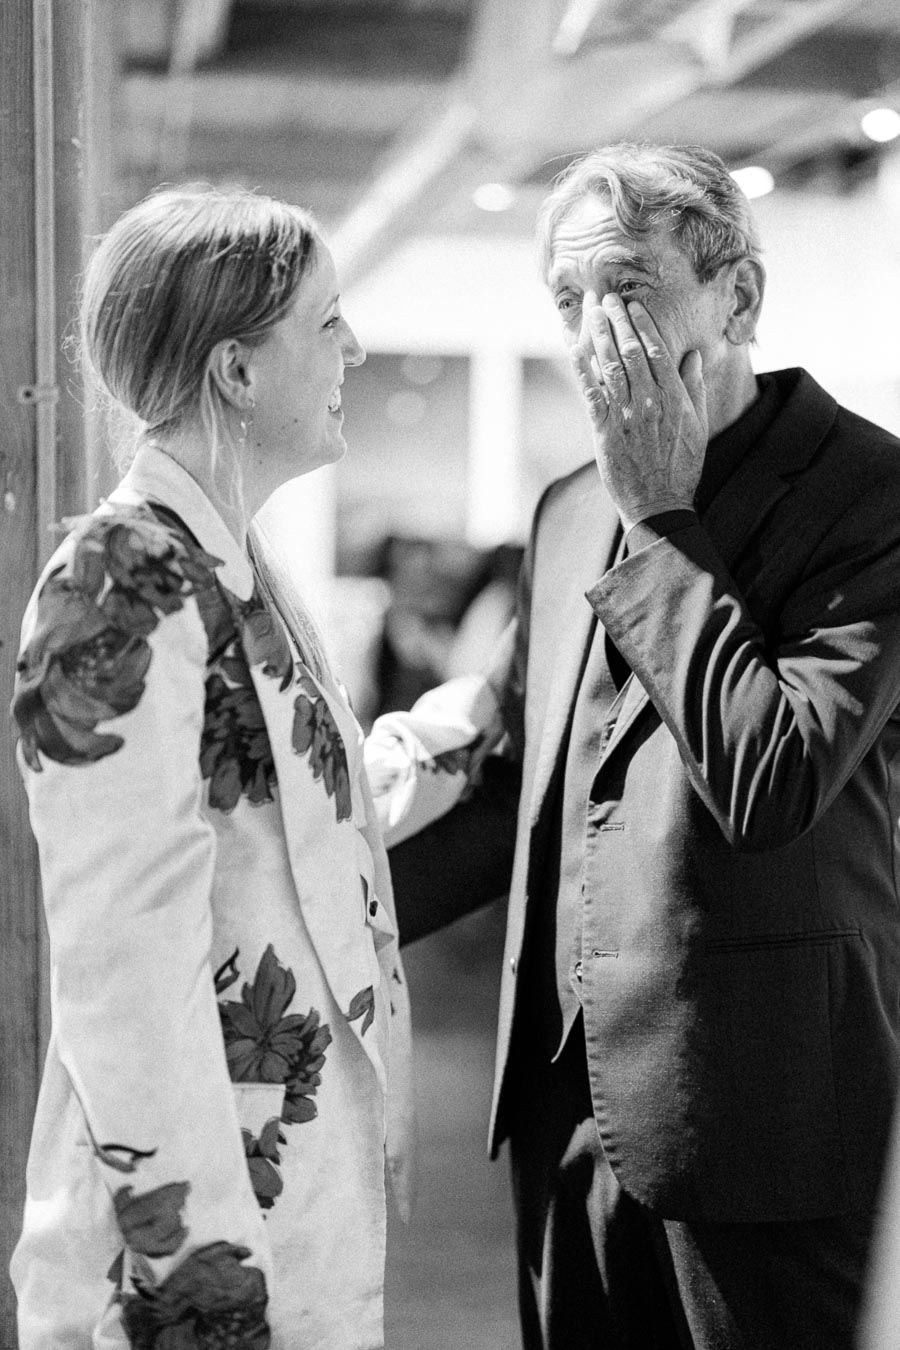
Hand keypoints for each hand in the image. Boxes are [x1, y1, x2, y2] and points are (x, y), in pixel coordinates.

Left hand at [570, 294, 707, 531]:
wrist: (659, 505)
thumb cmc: (681, 467)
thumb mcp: (698, 427)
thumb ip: (695, 389)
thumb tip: (693, 355)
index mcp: (675, 399)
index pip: (658, 351)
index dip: (643, 324)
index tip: (633, 305)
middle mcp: (650, 403)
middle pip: (631, 352)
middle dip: (617, 322)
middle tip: (606, 298)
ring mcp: (625, 417)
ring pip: (609, 367)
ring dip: (598, 336)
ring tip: (591, 312)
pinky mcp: (605, 432)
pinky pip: (591, 393)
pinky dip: (582, 369)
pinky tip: (575, 348)